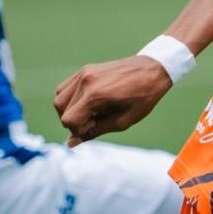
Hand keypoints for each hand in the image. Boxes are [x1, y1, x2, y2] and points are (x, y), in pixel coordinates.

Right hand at [54, 56, 175, 141]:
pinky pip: (65, 88)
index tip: (96, 127)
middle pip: (61, 110)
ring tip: (91, 112)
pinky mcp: (84, 70)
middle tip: (95, 121)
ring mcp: (83, 73)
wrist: (153, 70)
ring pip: (59, 98)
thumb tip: (71, 143)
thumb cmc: (142, 98)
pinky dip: (70, 99)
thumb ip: (94, 132)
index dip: (79, 131)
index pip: (69, 120)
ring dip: (69, 110)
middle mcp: (85, 81)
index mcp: (95, 95)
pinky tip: (88, 103)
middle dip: (74, 121)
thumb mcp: (123, 121)